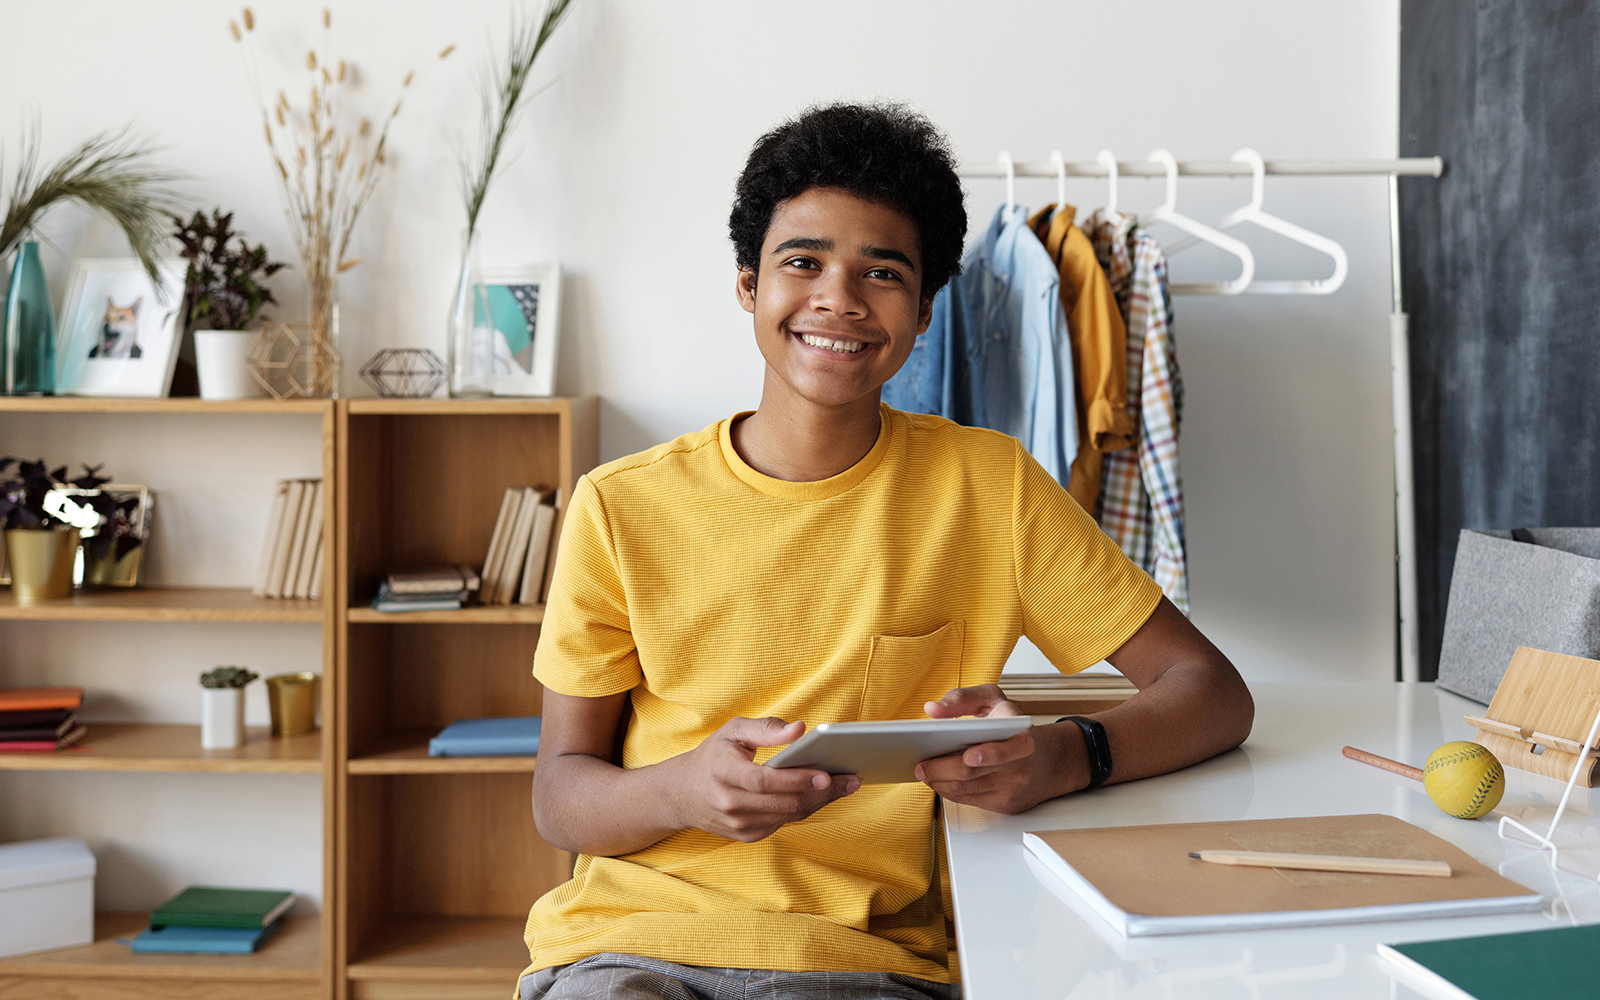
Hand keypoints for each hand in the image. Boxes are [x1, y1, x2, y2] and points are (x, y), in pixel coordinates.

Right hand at [665, 717, 858, 842]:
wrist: (682, 793)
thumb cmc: (714, 755)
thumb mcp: (733, 730)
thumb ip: (767, 728)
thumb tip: (801, 730)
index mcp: (723, 772)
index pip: (765, 781)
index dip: (797, 780)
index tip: (827, 773)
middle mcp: (729, 803)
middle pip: (784, 803)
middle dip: (822, 793)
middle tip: (852, 779)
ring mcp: (738, 824)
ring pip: (789, 815)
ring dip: (819, 802)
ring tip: (845, 785)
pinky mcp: (747, 836)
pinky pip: (783, 822)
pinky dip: (804, 809)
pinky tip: (821, 795)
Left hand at [916, 684, 1066, 813]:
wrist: (1050, 761)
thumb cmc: (1016, 728)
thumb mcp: (995, 701)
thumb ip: (963, 698)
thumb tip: (933, 710)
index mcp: (1023, 740)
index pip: (1006, 751)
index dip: (988, 755)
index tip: (968, 755)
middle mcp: (1020, 768)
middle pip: (973, 774)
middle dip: (942, 770)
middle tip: (921, 765)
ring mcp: (1012, 790)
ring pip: (966, 791)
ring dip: (939, 783)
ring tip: (924, 771)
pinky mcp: (1004, 805)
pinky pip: (969, 801)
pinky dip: (948, 791)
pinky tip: (938, 780)